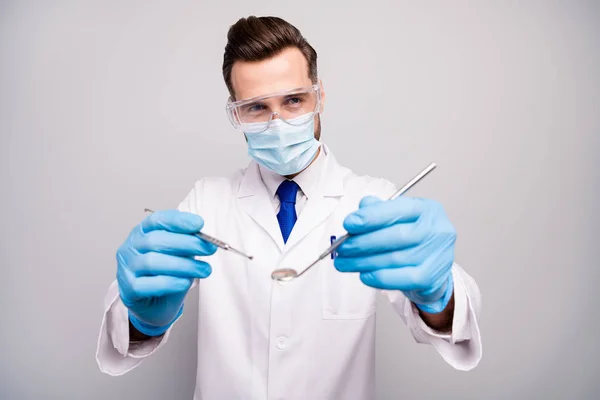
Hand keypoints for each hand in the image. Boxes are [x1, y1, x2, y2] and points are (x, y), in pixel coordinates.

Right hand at [116, 210, 216, 335]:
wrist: (154, 305)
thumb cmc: (166, 273)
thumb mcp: (178, 253)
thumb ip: (187, 242)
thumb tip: (205, 239)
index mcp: (141, 232)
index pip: (156, 220)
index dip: (178, 220)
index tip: (199, 224)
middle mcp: (130, 248)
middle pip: (155, 240)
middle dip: (187, 243)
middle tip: (209, 249)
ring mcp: (127, 269)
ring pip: (152, 262)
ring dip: (184, 265)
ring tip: (204, 270)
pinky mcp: (129, 290)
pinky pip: (149, 285)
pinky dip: (170, 283)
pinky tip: (185, 283)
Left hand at [334, 196, 455, 313]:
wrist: (433, 269)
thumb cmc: (412, 240)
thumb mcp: (398, 219)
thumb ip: (379, 211)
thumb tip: (360, 209)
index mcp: (427, 209)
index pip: (397, 209)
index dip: (370, 217)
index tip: (349, 224)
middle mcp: (437, 230)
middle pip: (395, 236)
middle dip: (363, 242)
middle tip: (342, 247)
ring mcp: (437, 255)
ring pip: (394, 258)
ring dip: (363, 262)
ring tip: (344, 263)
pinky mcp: (431, 277)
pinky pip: (401, 279)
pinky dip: (379, 277)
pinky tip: (364, 275)